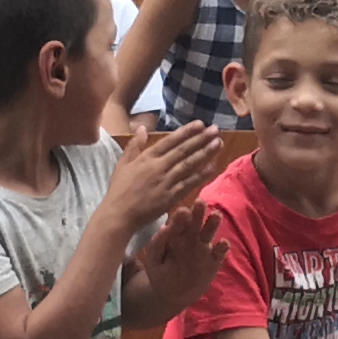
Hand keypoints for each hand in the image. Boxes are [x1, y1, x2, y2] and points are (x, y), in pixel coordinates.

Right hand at [110, 121, 225, 219]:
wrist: (119, 215)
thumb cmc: (119, 190)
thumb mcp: (123, 164)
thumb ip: (134, 145)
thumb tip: (143, 128)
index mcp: (147, 158)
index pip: (170, 141)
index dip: (186, 132)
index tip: (200, 124)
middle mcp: (158, 167)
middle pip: (183, 150)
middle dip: (201, 139)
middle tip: (216, 130)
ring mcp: (166, 182)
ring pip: (189, 164)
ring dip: (205, 153)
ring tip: (218, 143)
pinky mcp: (171, 197)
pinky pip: (189, 183)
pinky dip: (201, 174)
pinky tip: (213, 167)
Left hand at [130, 200, 223, 309]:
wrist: (173, 295)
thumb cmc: (160, 274)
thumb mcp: (153, 260)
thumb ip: (157, 245)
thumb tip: (164, 228)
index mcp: (175, 235)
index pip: (178, 222)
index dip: (180, 217)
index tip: (182, 211)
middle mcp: (190, 237)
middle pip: (196, 222)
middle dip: (198, 212)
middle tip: (200, 203)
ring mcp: (203, 248)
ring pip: (210, 232)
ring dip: (213, 223)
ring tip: (216, 215)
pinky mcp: (214, 260)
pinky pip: (220, 251)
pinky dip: (223, 246)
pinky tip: (222, 243)